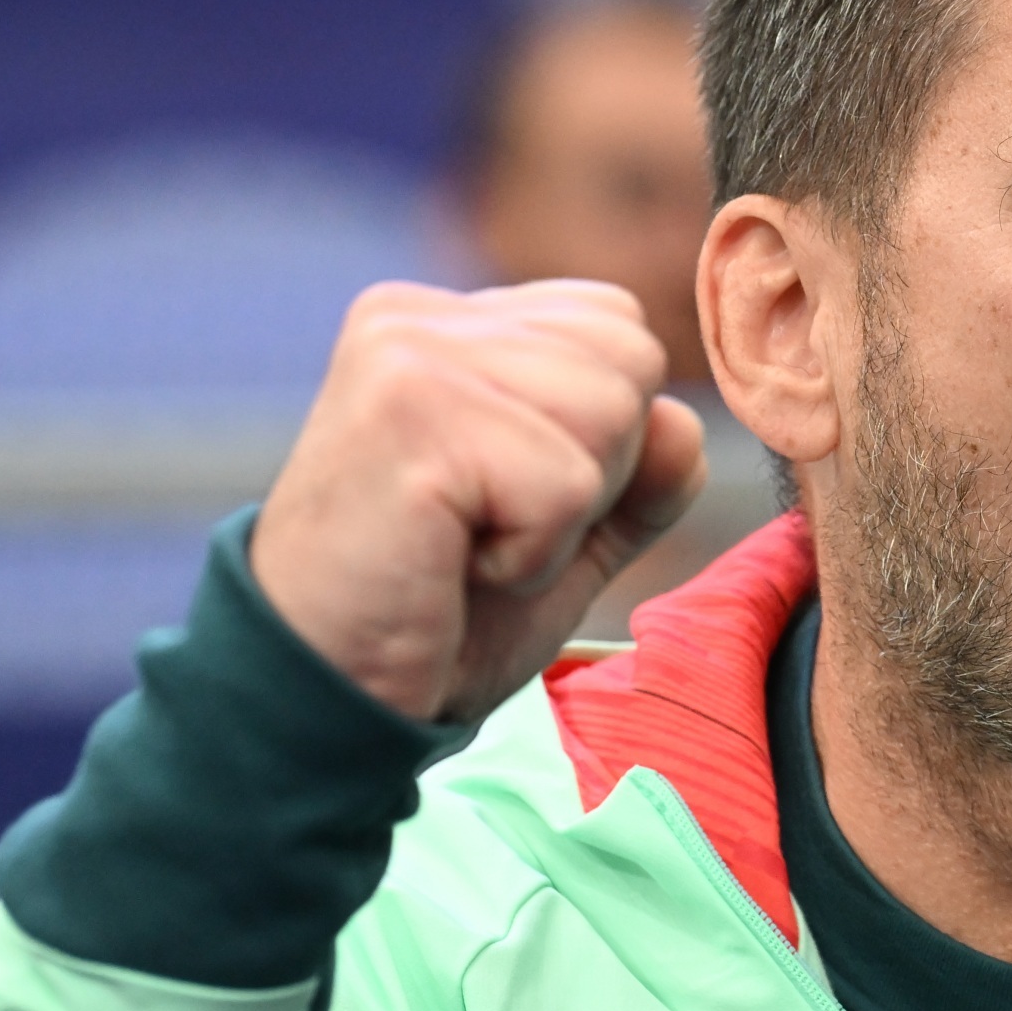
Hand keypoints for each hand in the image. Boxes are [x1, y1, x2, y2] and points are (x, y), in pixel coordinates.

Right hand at [251, 280, 705, 723]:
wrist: (328, 694)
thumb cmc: (440, 616)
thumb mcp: (570, 535)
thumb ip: (641, 474)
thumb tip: (683, 423)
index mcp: (448, 321)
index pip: (618, 326)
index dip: (604, 441)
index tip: (502, 498)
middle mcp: (419, 316)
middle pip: (630, 360)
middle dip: (594, 473)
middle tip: (486, 528)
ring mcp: (410, 355)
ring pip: (612, 414)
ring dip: (562, 519)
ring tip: (467, 545)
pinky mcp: (412, 416)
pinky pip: (569, 483)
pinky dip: (533, 556)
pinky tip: (452, 565)